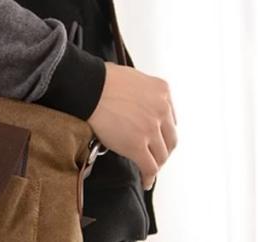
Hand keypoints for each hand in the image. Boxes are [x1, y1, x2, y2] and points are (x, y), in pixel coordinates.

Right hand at [87, 62, 177, 189]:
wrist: (88, 86)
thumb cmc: (100, 79)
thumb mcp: (132, 76)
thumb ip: (142, 91)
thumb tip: (136, 103)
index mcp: (161, 91)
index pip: (170, 118)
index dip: (163, 131)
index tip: (158, 138)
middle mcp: (162, 109)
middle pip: (170, 139)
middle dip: (163, 149)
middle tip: (154, 155)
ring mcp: (151, 129)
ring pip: (161, 155)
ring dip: (155, 163)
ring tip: (148, 170)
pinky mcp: (137, 145)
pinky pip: (150, 167)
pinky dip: (149, 177)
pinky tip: (145, 181)